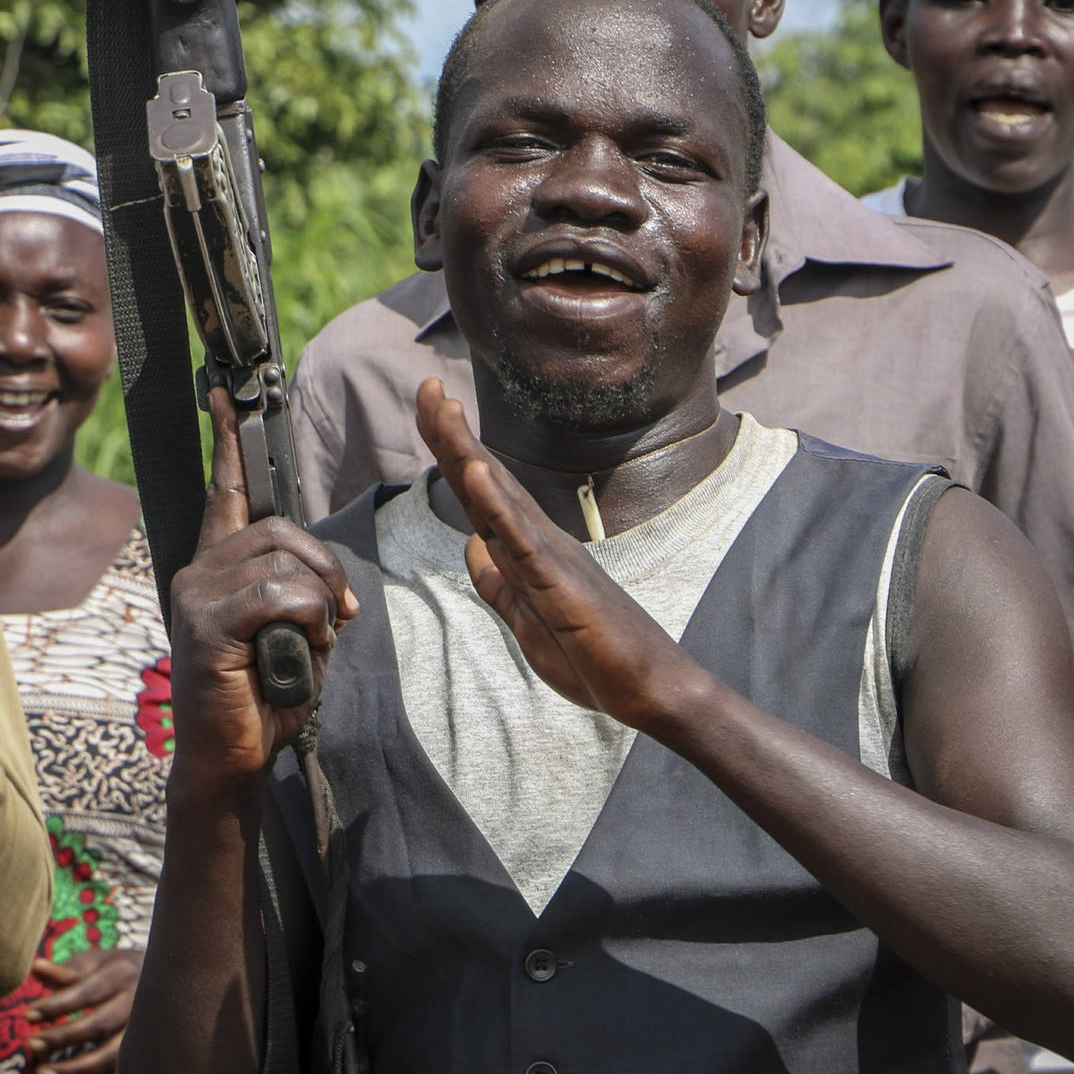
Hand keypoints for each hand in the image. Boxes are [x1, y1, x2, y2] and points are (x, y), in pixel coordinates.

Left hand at [21, 949, 143, 1073]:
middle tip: (31, 1045)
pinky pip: (117, 1073)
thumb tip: (36, 966)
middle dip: (62, 1038)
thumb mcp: (96, 964)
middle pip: (99, 1024)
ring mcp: (146, 1029)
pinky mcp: (146, 1052)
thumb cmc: (118, 971)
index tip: (28, 1016)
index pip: (87, 992)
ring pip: (111, 1056)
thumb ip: (66, 971)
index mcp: (123, 972)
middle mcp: (138, 1001)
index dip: (57, 1006)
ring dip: (74, 1070)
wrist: (168, 982)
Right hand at [168, 389, 357, 796]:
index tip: (230, 392)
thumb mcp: (297, 634)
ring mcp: (197, 596)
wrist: (231, 762)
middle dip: (326, 565)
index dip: (231, 440)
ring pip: (283, 558)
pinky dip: (307, 617)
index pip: (227, 490)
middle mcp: (198, 572)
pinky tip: (301, 647)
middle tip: (340, 612)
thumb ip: (305, 593)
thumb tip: (330, 583)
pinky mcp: (206, 624)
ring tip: (316, 637)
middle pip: (278, 526)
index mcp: (218, 569)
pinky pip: (277, 593)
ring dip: (320, 598)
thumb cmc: (264, 700)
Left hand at [413, 379, 689, 726]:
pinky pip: (523, 539)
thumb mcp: (527, 620)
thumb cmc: (595, 656)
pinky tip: (475, 473)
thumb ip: (498, 582)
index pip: (480, 493)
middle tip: (425, 384)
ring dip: (468, 451)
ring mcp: (551, 558)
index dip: (451, 452)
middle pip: (486, 480)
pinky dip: (497, 504)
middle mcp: (540, 541)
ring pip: (500, 497)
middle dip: (451, 434)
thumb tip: (471, 543)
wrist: (648, 689)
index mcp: (528, 551)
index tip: (427, 408)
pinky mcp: (561, 583)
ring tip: (441, 407)